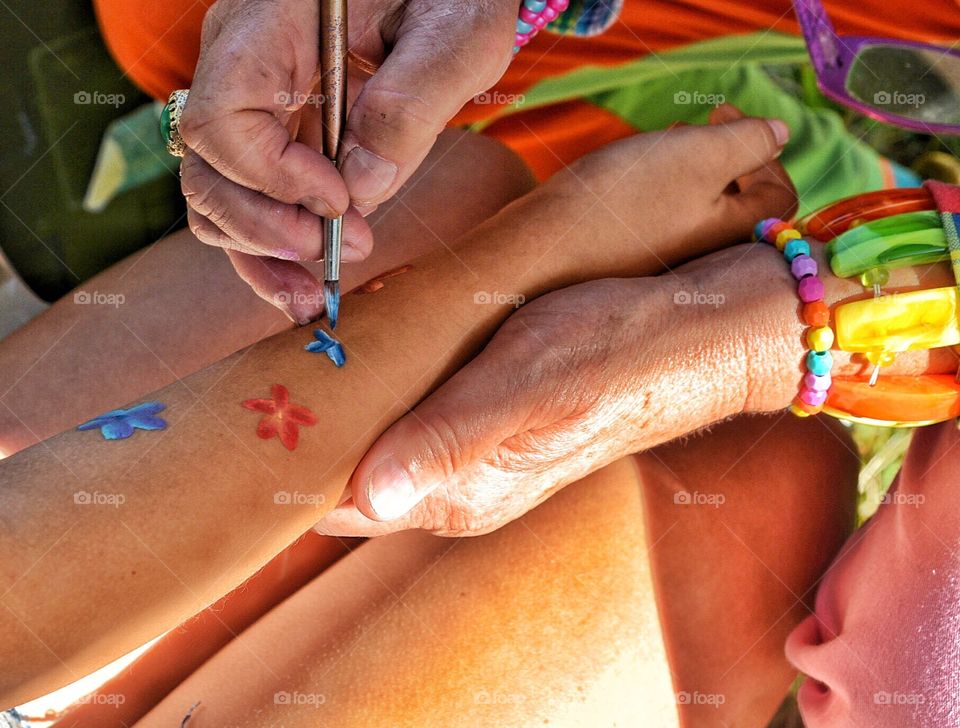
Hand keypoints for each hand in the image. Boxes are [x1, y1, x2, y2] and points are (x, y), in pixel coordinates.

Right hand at [178, 0, 516, 322]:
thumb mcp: (456, 33)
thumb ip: (412, 103)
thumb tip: (362, 188)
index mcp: (271, 21)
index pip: (223, 113)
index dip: (272, 175)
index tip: (337, 200)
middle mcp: (242, 58)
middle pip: (207, 163)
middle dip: (264, 227)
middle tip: (336, 251)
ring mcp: (251, 97)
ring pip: (215, 191)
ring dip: (258, 251)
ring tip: (312, 294)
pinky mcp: (273, 130)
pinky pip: (246, 195)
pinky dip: (267, 245)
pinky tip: (302, 282)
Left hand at [314, 108, 798, 536]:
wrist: (690, 332)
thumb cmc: (613, 351)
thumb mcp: (528, 386)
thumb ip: (449, 440)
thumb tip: (368, 497)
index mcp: (460, 492)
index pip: (344, 504)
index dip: (295, 464)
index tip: (257, 414)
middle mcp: (460, 489)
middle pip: (354, 477)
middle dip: (312, 433)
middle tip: (274, 371)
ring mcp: (474, 459)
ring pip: (380, 446)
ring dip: (346, 409)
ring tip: (311, 358)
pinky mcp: (488, 425)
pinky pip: (410, 420)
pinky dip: (381, 392)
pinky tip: (370, 354)